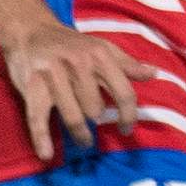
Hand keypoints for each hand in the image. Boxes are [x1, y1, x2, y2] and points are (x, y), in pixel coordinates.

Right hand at [0, 14, 143, 161]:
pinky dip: (42, 139)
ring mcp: (54, 76)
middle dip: (98, 121)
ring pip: (73, 116)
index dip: (129, 115)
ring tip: (85, 142)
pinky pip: (38, 118)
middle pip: (96, 108)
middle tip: (96, 129)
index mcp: (101, 56)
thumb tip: (153, 74)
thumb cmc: (72, 44)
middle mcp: (79, 65)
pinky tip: (47, 155)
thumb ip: (127, 64)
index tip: (127, 129)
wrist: (31, 31)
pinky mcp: (32, 86)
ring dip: (80, 134)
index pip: (123, 92)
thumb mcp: (102, 48)